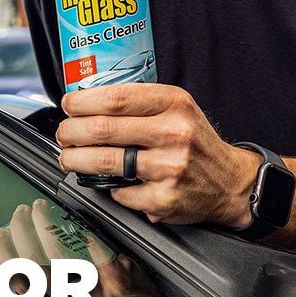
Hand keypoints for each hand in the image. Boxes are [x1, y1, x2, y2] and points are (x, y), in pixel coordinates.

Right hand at [0, 199, 183, 296]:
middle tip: (22, 214)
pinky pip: (91, 249)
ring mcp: (96, 296)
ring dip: (45, 226)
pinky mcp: (116, 282)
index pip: (24, 285)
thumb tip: (25, 255)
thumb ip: (55, 288)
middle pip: (37, 266)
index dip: (7, 256)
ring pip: (60, 256)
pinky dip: (82, 233)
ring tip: (41, 211)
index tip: (2, 235)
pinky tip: (76, 225)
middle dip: (23, 233)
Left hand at [56, 84, 260, 227]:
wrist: (232, 182)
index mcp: (173, 104)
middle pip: (102, 129)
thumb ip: (136, 102)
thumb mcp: (175, 107)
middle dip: (70, 132)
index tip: (67, 105)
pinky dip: (106, 186)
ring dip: (75, 159)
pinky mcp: (164, 199)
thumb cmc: (193, 140)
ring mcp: (169, 168)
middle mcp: (173, 133)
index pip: (115, 98)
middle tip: (63, 134)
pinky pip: (119, 191)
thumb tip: (84, 102)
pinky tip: (107, 181)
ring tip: (68, 157)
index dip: (82, 102)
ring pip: (103, 161)